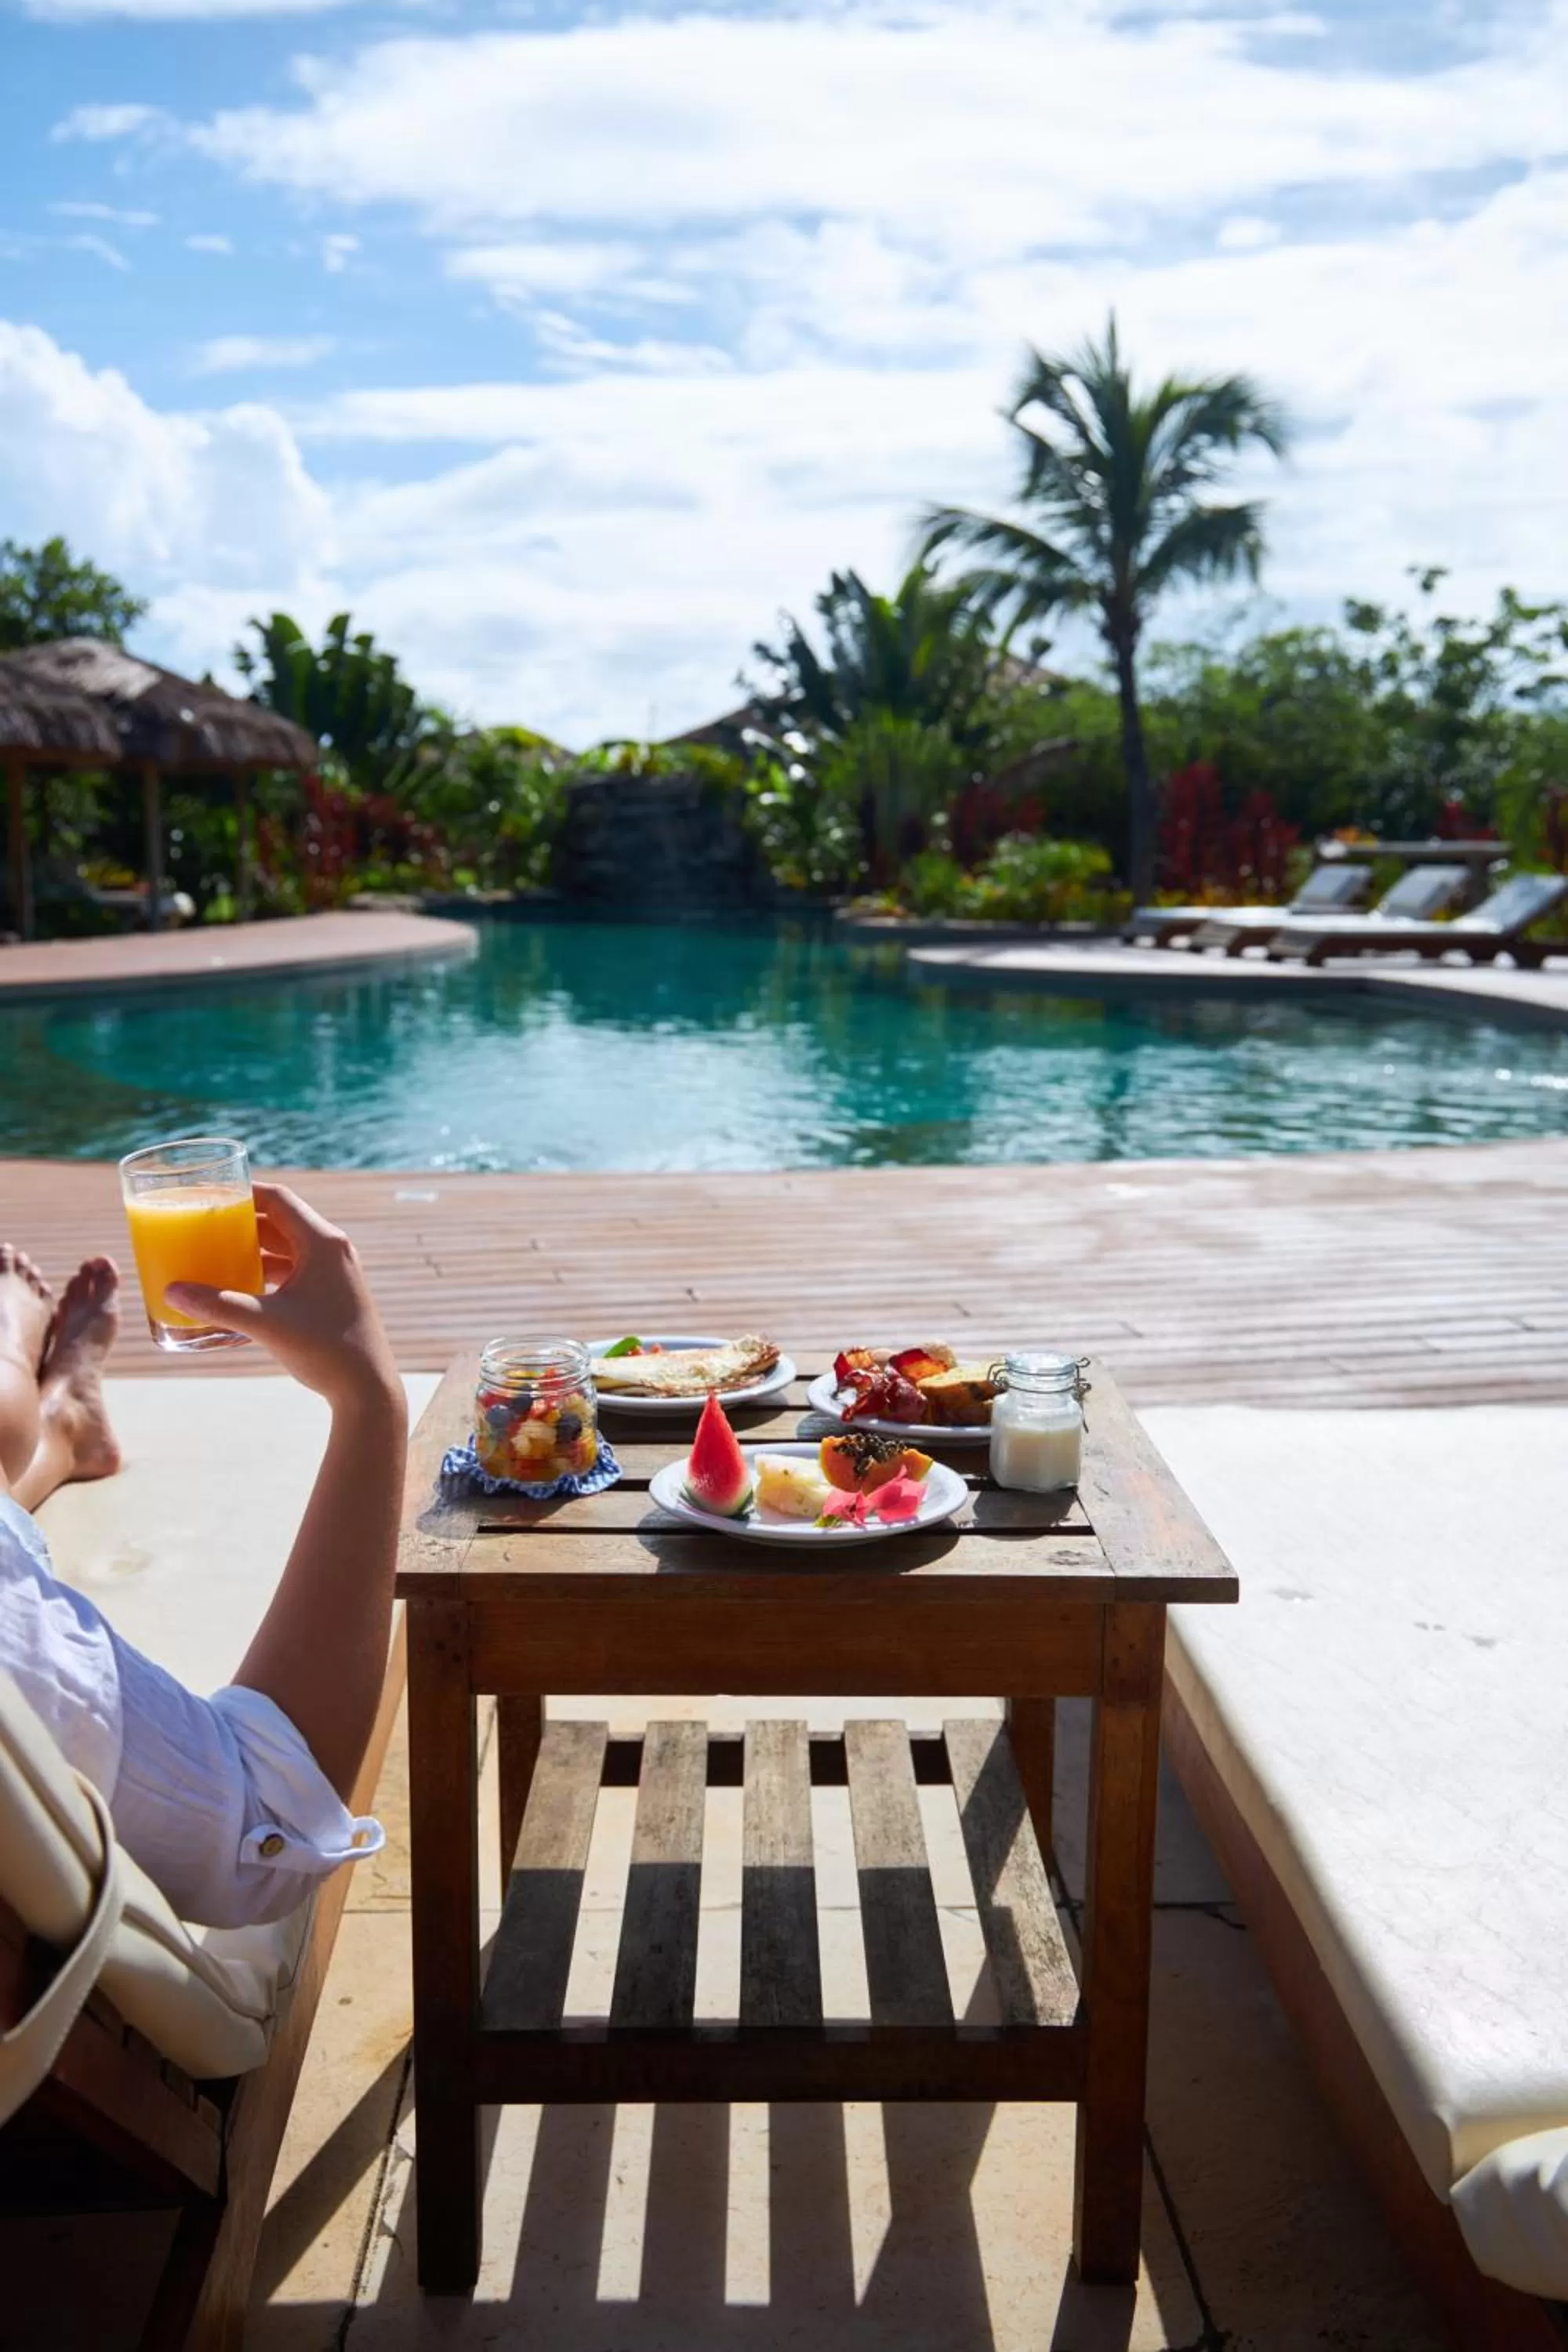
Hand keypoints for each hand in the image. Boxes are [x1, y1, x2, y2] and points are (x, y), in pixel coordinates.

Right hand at [167, 1184, 402, 1416]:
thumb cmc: (325, 1350)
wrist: (367, 1390)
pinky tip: (239, 1286)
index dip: (244, 1193)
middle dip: (242, 1222)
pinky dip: (266, 1273)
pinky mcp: (331, 1295)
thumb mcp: (267, 1324)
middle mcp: (331, 1251)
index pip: (279, 1200)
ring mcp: (334, 1274)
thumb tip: (172, 1291)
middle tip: (204, 1224)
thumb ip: (219, 1306)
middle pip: (281, 1221)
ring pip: (286, 1248)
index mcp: (323, 1243)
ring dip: (253, 1249)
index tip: (211, 1194)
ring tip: (215, 1253)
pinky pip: (293, 1272)